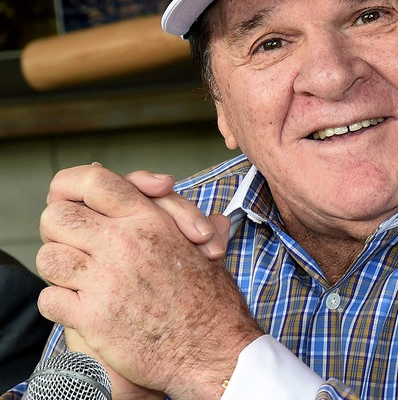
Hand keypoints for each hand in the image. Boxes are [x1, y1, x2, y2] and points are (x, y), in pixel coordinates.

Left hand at [36, 165, 263, 399]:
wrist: (213, 350)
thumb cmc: (212, 301)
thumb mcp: (205, 249)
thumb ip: (189, 223)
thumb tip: (194, 208)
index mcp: (150, 221)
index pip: (94, 183)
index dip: (73, 187)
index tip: (75, 202)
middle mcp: (124, 244)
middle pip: (58, 218)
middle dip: (61, 230)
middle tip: (75, 245)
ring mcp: (105, 280)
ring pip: (49, 257)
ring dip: (60, 268)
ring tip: (77, 278)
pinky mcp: (93, 318)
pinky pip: (51, 299)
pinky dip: (60, 304)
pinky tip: (80, 308)